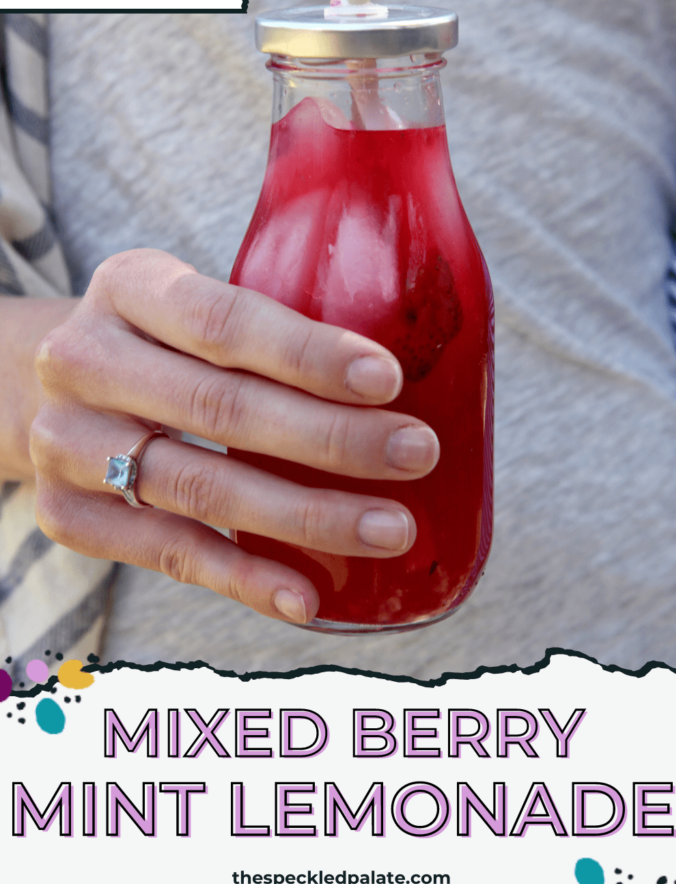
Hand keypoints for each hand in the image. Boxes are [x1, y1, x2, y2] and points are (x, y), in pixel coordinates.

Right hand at [30, 249, 439, 624]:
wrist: (50, 392)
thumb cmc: (158, 348)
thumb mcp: (187, 307)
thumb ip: (263, 334)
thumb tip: (394, 387)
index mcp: (130, 287)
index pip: (223, 321)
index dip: (308, 354)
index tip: (388, 379)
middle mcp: (83, 360)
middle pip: (221, 407)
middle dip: (331, 437)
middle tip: (415, 453)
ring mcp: (66, 442)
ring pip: (202, 488)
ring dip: (307, 516)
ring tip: (389, 529)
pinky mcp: (67, 516)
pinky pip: (170, 553)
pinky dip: (245, 578)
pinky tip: (308, 596)